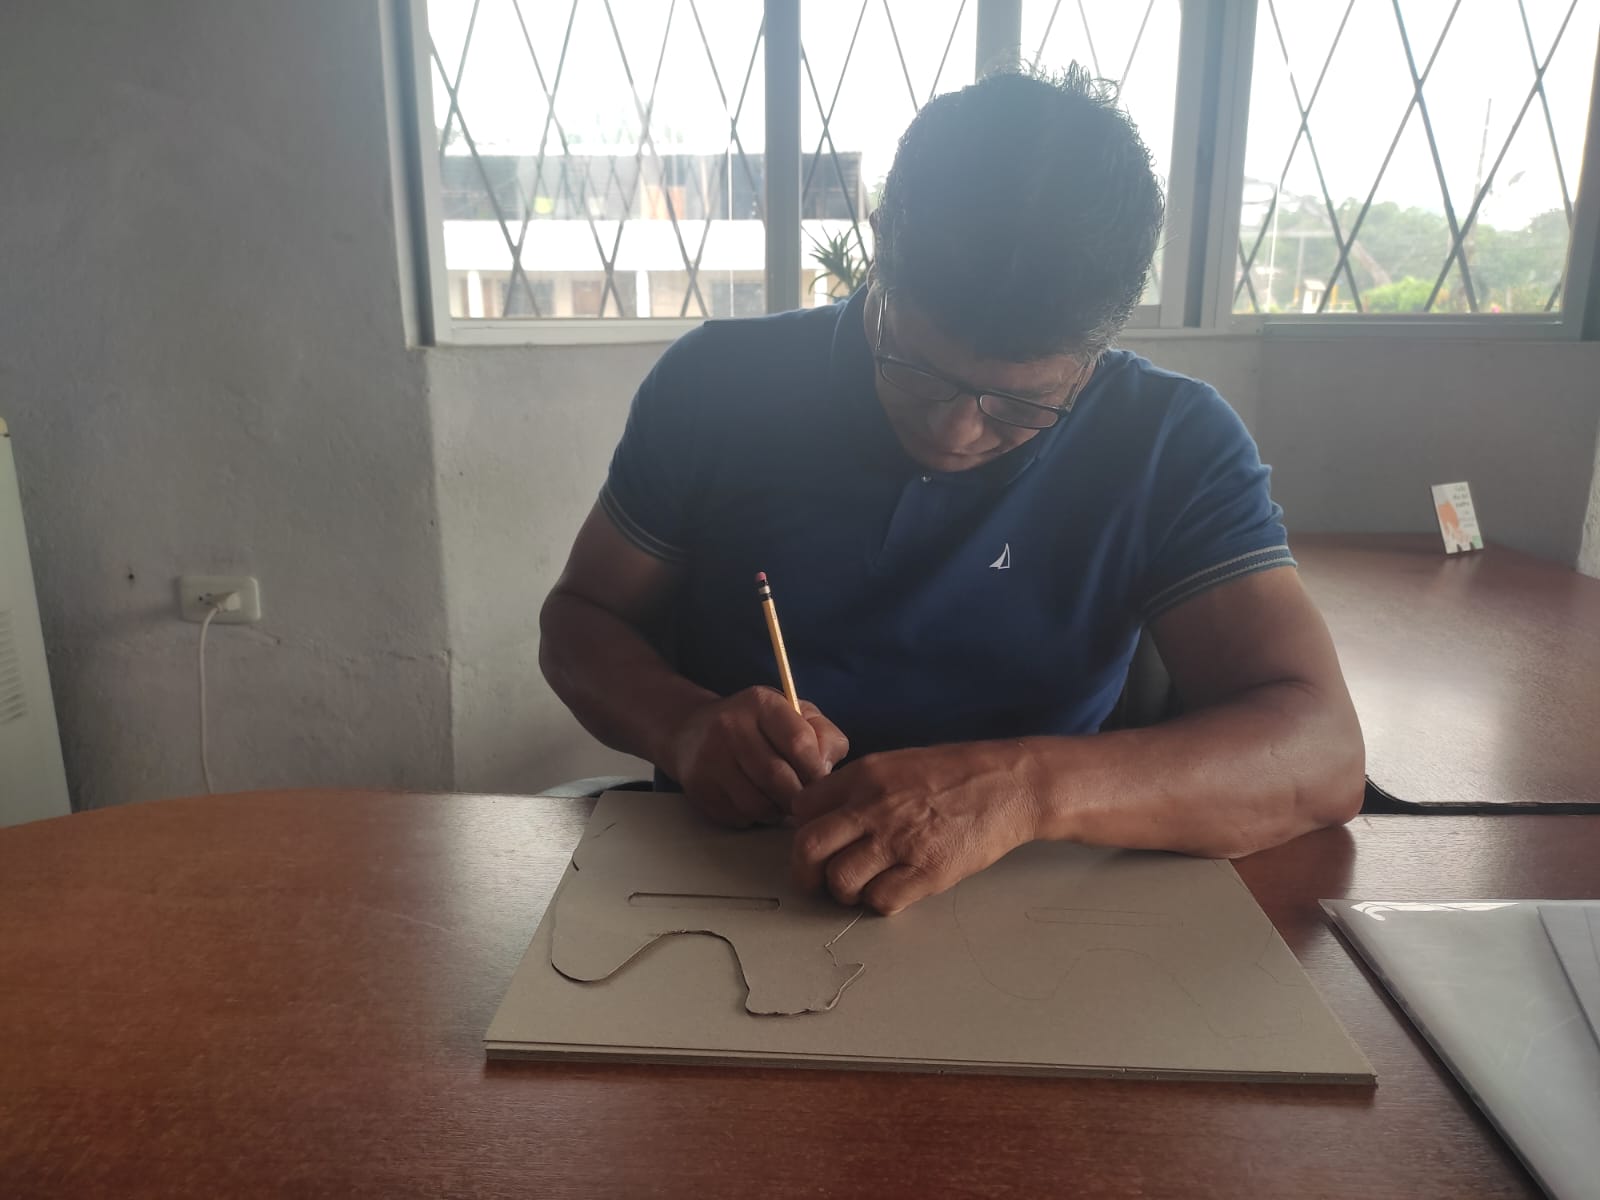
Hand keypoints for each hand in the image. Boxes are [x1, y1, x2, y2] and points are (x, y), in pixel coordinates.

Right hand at [665, 687, 848, 828]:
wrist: (691, 730)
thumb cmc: (755, 725)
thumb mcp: (792, 714)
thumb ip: (822, 734)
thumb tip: (826, 769)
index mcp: (761, 703)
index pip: (799, 742)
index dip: (816, 770)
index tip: (822, 783)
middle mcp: (731, 726)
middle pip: (778, 778)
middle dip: (799, 798)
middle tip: (806, 804)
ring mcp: (710, 758)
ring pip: (758, 803)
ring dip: (778, 812)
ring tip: (782, 804)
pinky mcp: (698, 787)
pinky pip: (738, 815)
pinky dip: (755, 818)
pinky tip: (756, 803)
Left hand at [790, 743, 1038, 914]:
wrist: (1009, 785)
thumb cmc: (956, 774)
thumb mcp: (898, 764)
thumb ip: (858, 788)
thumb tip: (823, 817)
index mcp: (864, 776)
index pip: (803, 808)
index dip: (803, 829)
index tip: (815, 842)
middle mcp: (875, 806)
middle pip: (809, 847)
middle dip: (805, 871)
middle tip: (817, 880)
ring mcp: (900, 841)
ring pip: (841, 880)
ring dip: (845, 891)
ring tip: (861, 886)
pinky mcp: (927, 871)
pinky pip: (881, 900)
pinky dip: (880, 901)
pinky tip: (893, 889)